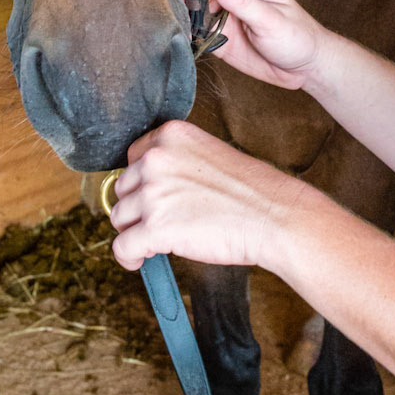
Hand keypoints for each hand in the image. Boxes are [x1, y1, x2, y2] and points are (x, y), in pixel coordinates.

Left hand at [108, 119, 308, 272]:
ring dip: (134, 232)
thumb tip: (149, 186)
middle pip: (122, 189)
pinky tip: (142, 260)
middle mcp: (156, 159)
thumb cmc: (252, 192)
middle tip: (160, 221)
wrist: (275, 217)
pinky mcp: (155, 228)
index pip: (133, 157)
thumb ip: (177, 162)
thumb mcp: (210, 155)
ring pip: (119, 218)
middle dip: (137, 208)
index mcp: (171, 135)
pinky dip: (128, 257)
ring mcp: (154, 193)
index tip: (153, 197)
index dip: (142, 182)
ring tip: (155, 242)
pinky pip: (122, 247)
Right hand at [178, 0, 326, 90]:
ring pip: (190, 4)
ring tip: (174, 19)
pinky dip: (184, 31)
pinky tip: (181, 36)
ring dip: (179, 9)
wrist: (305, 68)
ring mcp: (222, 15)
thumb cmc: (298, 37)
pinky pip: (194, 30)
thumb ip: (243, 1)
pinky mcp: (218, 37)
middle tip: (172, 1)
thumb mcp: (272, 19)